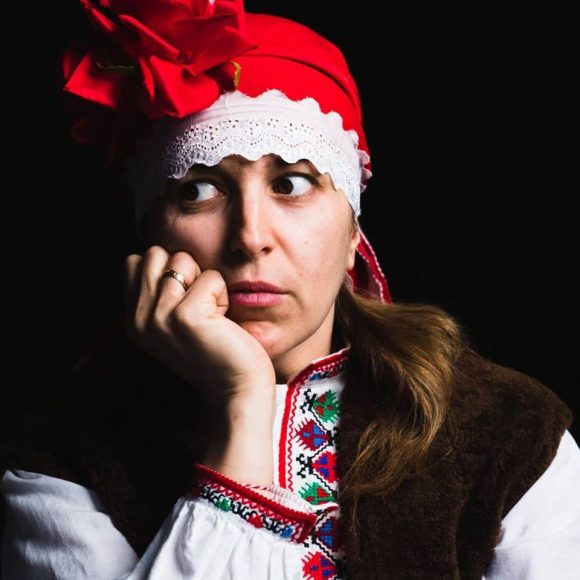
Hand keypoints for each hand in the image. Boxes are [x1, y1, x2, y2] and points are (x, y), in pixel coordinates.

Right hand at [124, 246, 275, 407]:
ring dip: (205, 282)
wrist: (236, 391)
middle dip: (185, 269)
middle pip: (155, 253)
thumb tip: (162, 255)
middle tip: (199, 304)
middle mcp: (139, 318)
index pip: (136, 261)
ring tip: (211, 315)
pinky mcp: (186, 316)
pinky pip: (211, 277)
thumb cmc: (215, 352)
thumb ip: (161, 293)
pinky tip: (223, 322)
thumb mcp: (175, 323)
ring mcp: (159, 316)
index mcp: (133, 319)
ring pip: (182, 259)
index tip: (185, 300)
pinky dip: (223, 294)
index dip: (167, 269)